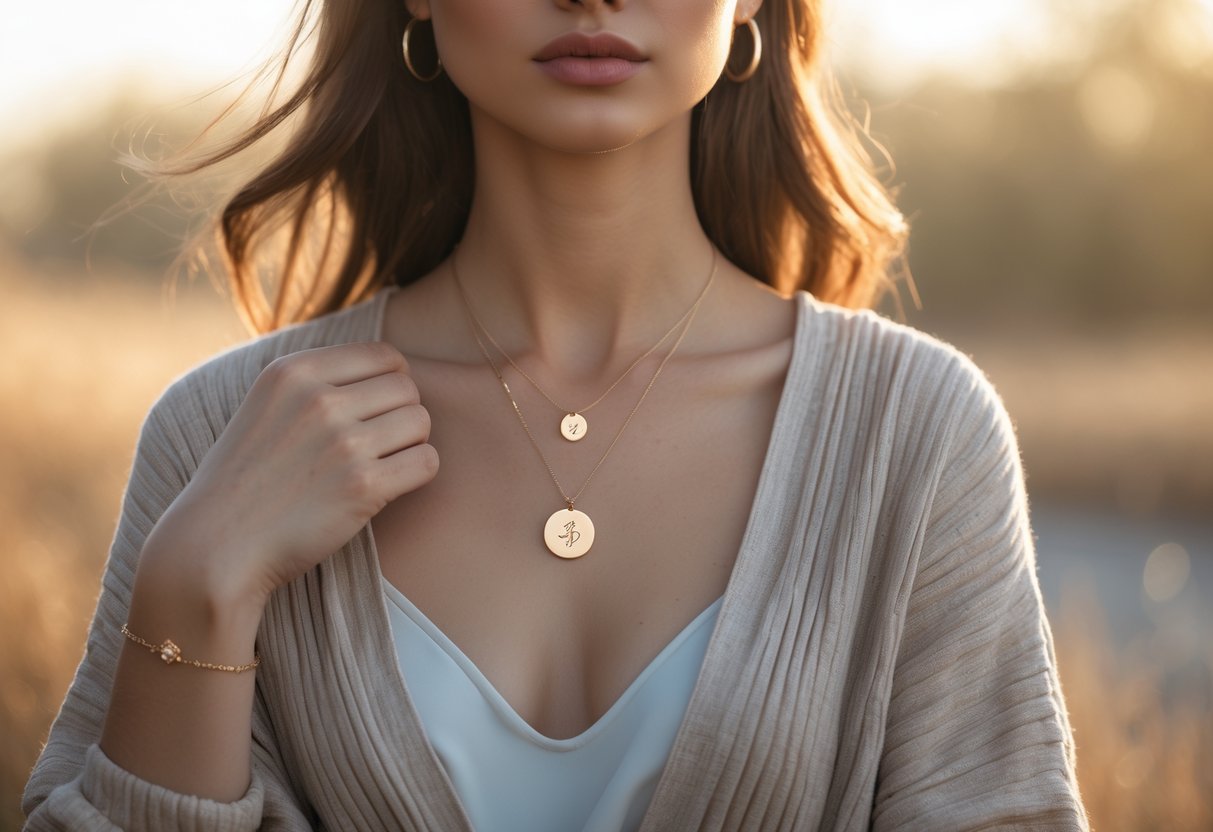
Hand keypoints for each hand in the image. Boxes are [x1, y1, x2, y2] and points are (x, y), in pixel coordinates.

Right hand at [145, 341, 437, 606]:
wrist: (217, 547)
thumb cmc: (246, 480)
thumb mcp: (267, 406)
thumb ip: (316, 382)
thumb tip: (389, 366)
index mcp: (294, 371)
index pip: (384, 355)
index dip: (392, 381)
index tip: (379, 408)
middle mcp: (319, 400)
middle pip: (407, 387)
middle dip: (402, 414)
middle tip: (381, 443)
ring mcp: (343, 443)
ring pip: (421, 422)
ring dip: (411, 444)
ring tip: (383, 463)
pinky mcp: (363, 487)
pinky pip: (426, 462)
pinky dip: (417, 473)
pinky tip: (391, 486)